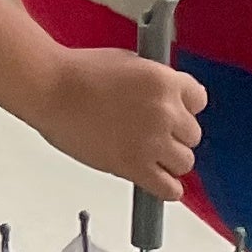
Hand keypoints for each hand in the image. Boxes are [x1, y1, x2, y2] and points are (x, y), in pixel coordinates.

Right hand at [23, 46, 205, 198]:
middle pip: (193, 134)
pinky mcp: (134, 167)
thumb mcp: (128, 62)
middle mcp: (164, 111)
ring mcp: (151, 141)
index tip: (177, 112)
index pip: (199, 99)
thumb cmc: (79, 73)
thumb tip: (164, 98)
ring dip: (170, 160)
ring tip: (152, 155)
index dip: (185, 106)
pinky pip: (169, 188)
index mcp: (164, 81)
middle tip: (156, 133)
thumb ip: (153, 83)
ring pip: (185, 162)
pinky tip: (157, 179)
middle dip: (175, 134)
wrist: (51, 90)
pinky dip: (166, 188)